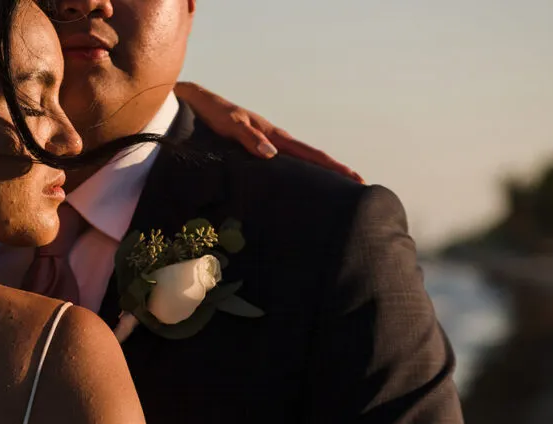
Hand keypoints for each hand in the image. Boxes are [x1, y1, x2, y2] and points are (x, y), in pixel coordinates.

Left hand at [173, 82, 363, 182]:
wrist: (194, 103)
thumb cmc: (211, 113)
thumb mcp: (229, 124)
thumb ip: (248, 138)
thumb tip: (272, 155)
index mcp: (272, 135)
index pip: (309, 153)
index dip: (331, 166)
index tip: (353, 177)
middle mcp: (273, 140)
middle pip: (310, 157)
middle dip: (333, 171)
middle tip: (357, 186)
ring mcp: (265, 144)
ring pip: (298, 161)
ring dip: (317, 174)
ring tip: (334, 190)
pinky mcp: (254, 150)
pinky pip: (281, 164)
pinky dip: (295, 173)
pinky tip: (295, 186)